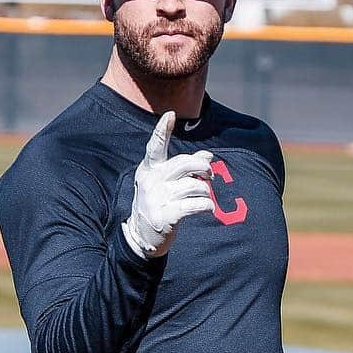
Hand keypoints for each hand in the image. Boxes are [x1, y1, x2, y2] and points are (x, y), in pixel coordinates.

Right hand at [123, 111, 214, 257]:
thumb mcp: (165, 184)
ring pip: (194, 186)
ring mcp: (157, 199)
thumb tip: (208, 156)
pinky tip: (207, 208)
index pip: (155, 147)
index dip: (162, 131)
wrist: (142, 236)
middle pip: (184, 164)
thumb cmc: (158, 204)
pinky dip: (206, 205)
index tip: (170, 115)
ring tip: (205, 197)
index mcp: (149, 170)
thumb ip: (185, 168)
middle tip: (210, 176)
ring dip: (206, 191)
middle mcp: (151, 182)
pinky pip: (195, 205)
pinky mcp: (166, 216)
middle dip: (203, 168)